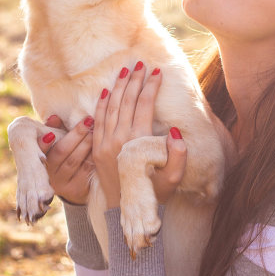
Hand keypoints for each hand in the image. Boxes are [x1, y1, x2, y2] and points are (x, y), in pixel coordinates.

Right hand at [37, 115, 93, 204]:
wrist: (73, 187)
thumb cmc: (64, 158)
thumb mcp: (57, 145)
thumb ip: (54, 130)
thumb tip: (55, 117)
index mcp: (42, 162)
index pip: (41, 150)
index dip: (44, 144)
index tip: (51, 135)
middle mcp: (50, 174)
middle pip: (62, 151)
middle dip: (77, 135)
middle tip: (89, 121)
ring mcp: (63, 184)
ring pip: (75, 161)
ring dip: (87, 144)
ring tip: (96, 131)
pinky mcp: (77, 190)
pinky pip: (87, 170)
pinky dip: (94, 157)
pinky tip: (101, 147)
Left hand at [93, 63, 186, 208]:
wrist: (126, 211)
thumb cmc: (154, 194)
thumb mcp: (173, 179)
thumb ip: (178, 156)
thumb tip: (175, 131)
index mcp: (138, 143)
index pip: (144, 106)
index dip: (151, 87)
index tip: (157, 72)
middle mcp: (119, 140)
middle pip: (126, 101)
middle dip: (134, 80)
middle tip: (141, 64)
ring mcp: (104, 143)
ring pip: (111, 107)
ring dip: (118, 86)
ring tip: (126, 70)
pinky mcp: (96, 148)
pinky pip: (98, 119)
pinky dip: (102, 103)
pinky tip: (107, 91)